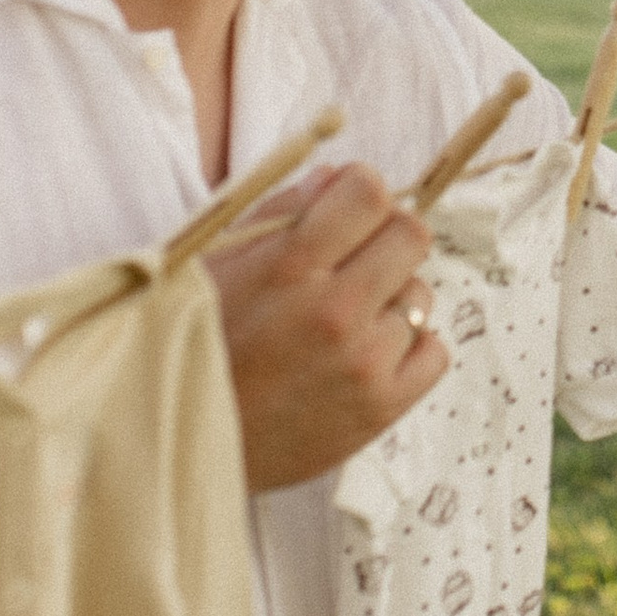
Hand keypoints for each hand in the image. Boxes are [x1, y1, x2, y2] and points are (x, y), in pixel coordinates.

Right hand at [206, 165, 448, 492]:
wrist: (182, 438)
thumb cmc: (194, 343)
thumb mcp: (216, 262)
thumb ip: (281, 212)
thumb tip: (338, 177)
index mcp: (289, 266)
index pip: (370, 192)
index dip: (359, 191)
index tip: (344, 208)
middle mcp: (334, 310)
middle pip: (411, 235)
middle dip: (383, 237)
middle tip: (351, 260)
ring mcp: (363, 362)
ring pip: (421, 294)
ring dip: (390, 298)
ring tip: (343, 321)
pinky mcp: (381, 408)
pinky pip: (435, 352)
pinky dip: (410, 347)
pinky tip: (367, 352)